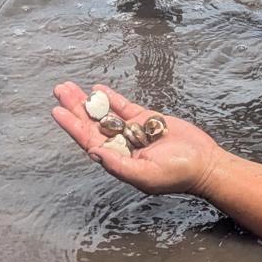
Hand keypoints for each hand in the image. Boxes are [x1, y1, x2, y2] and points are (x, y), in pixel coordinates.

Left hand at [51, 81, 223, 195]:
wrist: (204, 163)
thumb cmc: (176, 174)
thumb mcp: (145, 174)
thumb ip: (118, 164)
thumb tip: (94, 152)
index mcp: (117, 159)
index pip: (88, 140)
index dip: (72, 125)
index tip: (57, 111)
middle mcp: (121, 144)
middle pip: (91, 123)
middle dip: (75, 106)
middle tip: (60, 90)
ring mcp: (133, 130)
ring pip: (104, 112)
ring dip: (88, 100)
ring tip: (70, 86)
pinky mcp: (147, 119)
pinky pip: (124, 106)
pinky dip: (111, 97)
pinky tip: (98, 88)